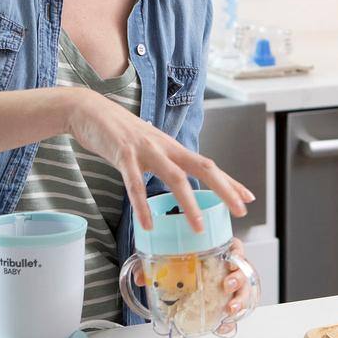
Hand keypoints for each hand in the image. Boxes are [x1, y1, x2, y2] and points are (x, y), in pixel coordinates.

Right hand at [64, 88, 253, 230]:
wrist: (89, 111)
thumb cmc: (119, 133)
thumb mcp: (149, 147)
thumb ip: (164, 163)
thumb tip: (178, 185)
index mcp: (172, 147)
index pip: (208, 165)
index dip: (230, 182)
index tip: (248, 198)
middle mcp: (165, 147)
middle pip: (203, 167)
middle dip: (224, 189)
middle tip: (239, 211)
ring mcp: (145, 149)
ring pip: (174, 177)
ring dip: (188, 203)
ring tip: (197, 227)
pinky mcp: (123, 154)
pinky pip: (134, 184)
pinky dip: (141, 205)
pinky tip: (147, 224)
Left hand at [131, 239, 250, 333]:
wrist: (180, 274)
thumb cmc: (182, 261)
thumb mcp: (168, 257)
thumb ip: (155, 263)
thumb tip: (141, 277)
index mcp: (220, 251)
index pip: (235, 248)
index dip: (237, 254)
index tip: (231, 260)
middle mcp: (228, 268)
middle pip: (243, 271)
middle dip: (238, 279)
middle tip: (227, 285)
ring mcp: (230, 286)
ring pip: (243, 291)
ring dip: (239, 300)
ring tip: (230, 309)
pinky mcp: (226, 302)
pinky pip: (235, 311)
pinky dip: (231, 320)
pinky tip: (224, 326)